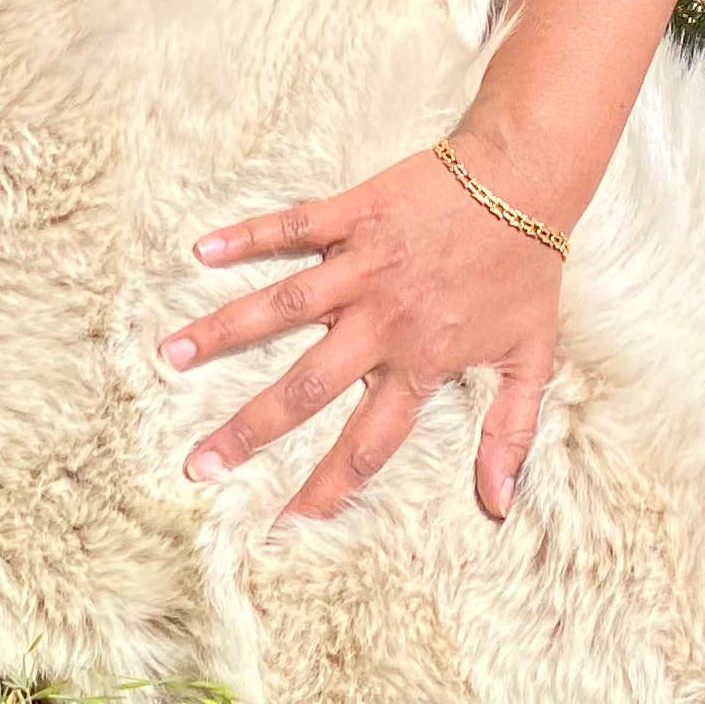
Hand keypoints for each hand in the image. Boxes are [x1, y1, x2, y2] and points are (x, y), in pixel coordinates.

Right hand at [164, 139, 565, 521]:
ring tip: (172, 355)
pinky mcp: (353, 214)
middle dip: (248, 430)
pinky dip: (248, 236)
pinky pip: (292, 227)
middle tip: (198, 463)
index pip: (366, 443)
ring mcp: (362, 266)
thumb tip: (500, 503)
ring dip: (224, 331)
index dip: (325, 489)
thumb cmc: (528, 266)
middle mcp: (381, 321)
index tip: (281, 527)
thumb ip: (512, 431)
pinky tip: (203, 249)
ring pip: (282, 307)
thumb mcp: (532, 357)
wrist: (528, 176)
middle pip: (304, 387)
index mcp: (420, 361)